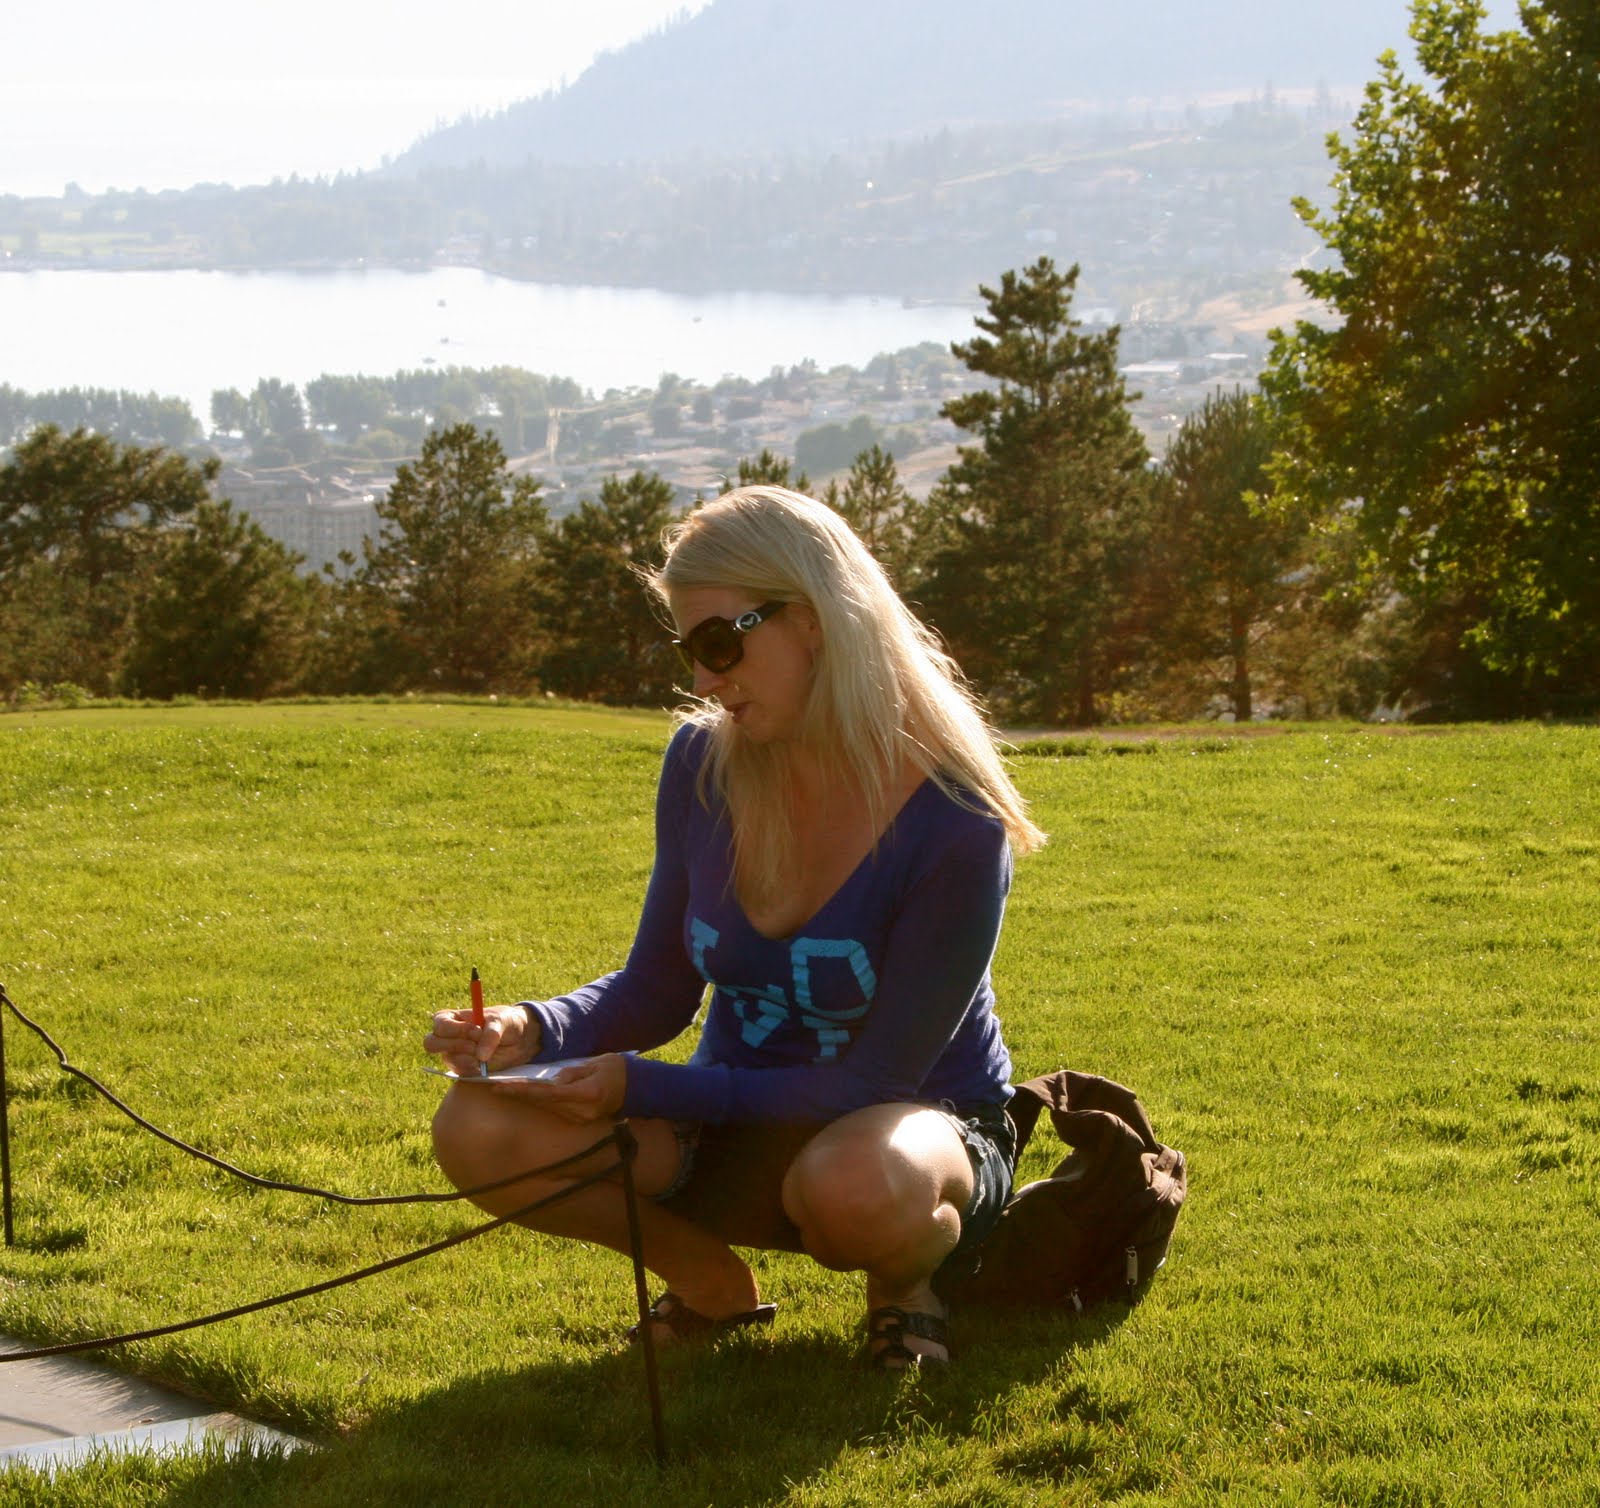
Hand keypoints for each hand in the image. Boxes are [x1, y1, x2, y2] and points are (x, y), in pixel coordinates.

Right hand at [424, 1001, 538, 1077]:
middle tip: (475, 1045)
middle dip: (455, 1044)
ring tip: (486, 1051)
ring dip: (469, 1057)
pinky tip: (486, 1062)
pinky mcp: (462, 1069)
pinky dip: (475, 1068)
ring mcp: (453, 1054)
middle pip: (431, 1043)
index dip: (456, 1029)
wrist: (519, 1039)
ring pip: (449, 1059)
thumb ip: (491, 1034)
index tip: (476, 1030)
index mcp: (452, 1018)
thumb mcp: (502, 1021)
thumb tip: (480, 1056)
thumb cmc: (506, 1022)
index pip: (439, 1024)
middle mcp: (447, 1037)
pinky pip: (461, 1072)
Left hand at [492, 1053, 627, 1122]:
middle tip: (494, 1089)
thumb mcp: (595, 1063)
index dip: (522, 1091)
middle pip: (543, 1103)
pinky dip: (541, 1102)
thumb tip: (553, 1082)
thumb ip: (572, 1073)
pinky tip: (527, 1095)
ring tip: (505, 1090)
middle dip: (519, 1095)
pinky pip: (556, 1110)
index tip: (501, 1089)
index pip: (546, 1093)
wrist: (637, 1088)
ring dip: (528, 1099)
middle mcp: (582, 1111)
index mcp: (586, 1094)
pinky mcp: (580, 1121)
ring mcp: (581, 1119)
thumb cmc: (616, 1070)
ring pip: (547, 1107)